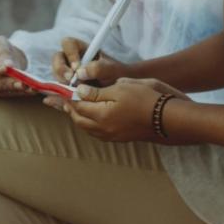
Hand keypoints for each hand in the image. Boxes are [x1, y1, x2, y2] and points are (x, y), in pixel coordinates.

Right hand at [0, 36, 32, 97]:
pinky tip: (32, 89)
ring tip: (29, 86)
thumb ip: (2, 53)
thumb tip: (7, 65)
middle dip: (7, 82)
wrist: (5, 57)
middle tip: (22, 82)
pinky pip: (7, 94)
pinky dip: (20, 92)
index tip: (6, 68)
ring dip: (15, 89)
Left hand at [44, 77, 189, 141]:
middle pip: (78, 118)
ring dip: (77, 115)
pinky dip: (88, 121)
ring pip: (86, 126)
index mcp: (101, 115)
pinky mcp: (119, 136)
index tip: (55, 90)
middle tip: (59, 98)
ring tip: (71, 105)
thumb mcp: (121, 87)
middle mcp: (103, 129)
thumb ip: (97, 92)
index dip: (65, 96)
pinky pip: (96, 130)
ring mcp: (111, 134)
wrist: (167, 117)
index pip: (76, 105)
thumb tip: (79, 91)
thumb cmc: (146, 98)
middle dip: (68, 107)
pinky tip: (91, 114)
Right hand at [52, 37, 127, 86]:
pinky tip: (68, 98)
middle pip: (57, 58)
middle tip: (70, 80)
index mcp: (82, 48)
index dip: (70, 54)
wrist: (119, 89)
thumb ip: (99, 68)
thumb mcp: (112, 69)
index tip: (77, 67)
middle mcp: (71, 59)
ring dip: (60, 81)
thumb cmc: (116, 74)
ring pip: (55, 73)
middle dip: (61, 69)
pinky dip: (61, 92)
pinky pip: (57, 87)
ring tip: (72, 90)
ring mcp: (67, 72)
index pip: (68, 43)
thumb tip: (80, 72)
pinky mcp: (66, 86)